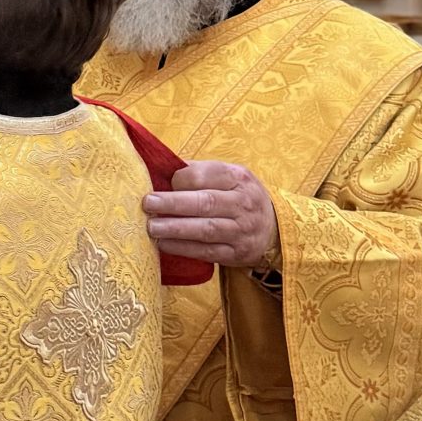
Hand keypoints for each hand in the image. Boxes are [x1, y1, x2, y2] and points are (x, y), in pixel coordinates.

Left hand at [143, 160, 276, 267]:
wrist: (273, 230)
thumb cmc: (239, 197)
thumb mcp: (229, 176)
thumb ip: (199, 172)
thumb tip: (161, 167)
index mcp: (239, 178)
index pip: (209, 174)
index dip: (182, 179)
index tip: (162, 183)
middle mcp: (243, 203)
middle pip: (207, 202)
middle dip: (174, 203)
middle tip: (148, 203)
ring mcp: (241, 230)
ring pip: (206, 229)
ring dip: (176, 228)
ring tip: (151, 227)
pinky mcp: (236, 253)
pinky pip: (207, 251)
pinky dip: (183, 248)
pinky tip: (163, 244)